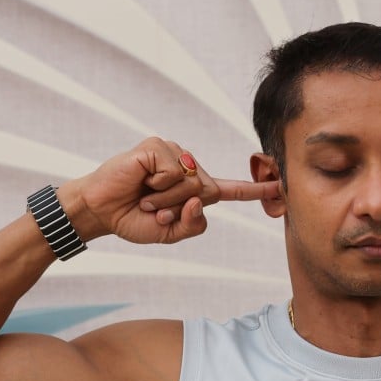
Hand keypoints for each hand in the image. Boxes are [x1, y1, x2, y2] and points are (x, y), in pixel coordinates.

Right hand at [63, 137, 280, 243]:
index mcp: (195, 192)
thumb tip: (200, 199)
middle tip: (153, 208)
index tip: (280, 187)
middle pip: (207, 192)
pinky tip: (141, 179)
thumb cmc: (134, 220)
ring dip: (166, 198)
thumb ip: (193, 225)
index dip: (255, 190)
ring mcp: (174, 155)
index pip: (230, 191)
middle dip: (178, 208)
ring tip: (144, 196)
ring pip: (192, 181)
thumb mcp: (169, 234)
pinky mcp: (157, 147)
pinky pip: (174, 170)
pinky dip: (157, 182)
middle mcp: (189, 169)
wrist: (101, 211)